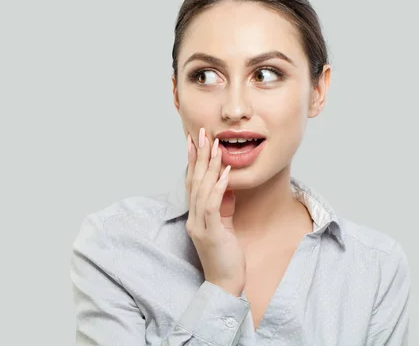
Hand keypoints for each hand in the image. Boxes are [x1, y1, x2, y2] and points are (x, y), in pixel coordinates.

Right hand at [185, 127, 246, 296]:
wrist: (225, 284)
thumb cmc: (226, 256)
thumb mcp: (224, 226)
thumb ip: (222, 206)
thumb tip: (226, 184)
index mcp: (195, 215)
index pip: (192, 182)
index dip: (192, 161)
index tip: (193, 141)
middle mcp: (193, 218)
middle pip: (194, 181)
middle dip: (198, 155)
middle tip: (201, 133)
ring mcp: (200, 225)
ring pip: (201, 189)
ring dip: (208, 166)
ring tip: (215, 146)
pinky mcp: (210, 233)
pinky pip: (212, 205)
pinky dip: (218, 186)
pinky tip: (225, 172)